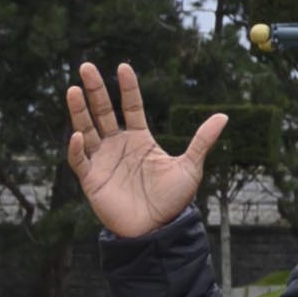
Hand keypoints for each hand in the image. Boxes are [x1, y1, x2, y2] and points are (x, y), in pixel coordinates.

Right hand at [60, 64, 226, 242]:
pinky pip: (80, 160)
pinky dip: (77, 148)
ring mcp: (103, 160)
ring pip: (87, 129)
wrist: (157, 230)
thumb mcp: (190, 167)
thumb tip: (224, 116)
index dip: (127, 88)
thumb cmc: (173, 200)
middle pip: (103, 111)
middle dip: (94, 90)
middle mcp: (118, 145)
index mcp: (140, 139)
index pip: (132, 106)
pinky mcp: (92, 179)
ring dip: (79, 111)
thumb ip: (201, 141)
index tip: (123, 67)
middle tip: (87, 67)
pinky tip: (78, 135)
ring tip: (73, 89)